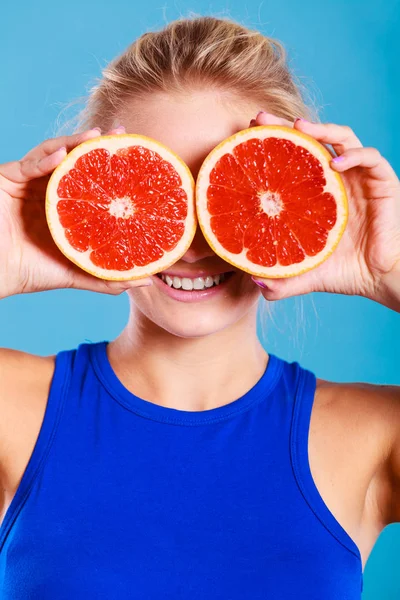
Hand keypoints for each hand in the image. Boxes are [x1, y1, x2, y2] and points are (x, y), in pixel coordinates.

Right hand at [0, 126, 152, 298]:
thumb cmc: (30, 273)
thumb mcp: (76, 274)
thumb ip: (107, 278)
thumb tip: (145, 281)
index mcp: (65, 206)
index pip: (92, 180)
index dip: (113, 168)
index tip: (138, 158)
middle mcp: (49, 190)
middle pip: (76, 160)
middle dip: (99, 145)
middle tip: (122, 134)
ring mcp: (29, 182)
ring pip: (54, 154)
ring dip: (75, 142)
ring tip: (96, 136)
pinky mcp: (8, 178)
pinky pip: (28, 164)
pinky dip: (45, 159)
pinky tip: (64, 154)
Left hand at [249, 111, 399, 309]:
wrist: (378, 279)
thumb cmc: (342, 272)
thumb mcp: (305, 275)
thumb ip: (281, 281)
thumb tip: (254, 281)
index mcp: (314, 193)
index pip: (292, 158)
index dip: (271, 144)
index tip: (246, 135)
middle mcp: (335, 179)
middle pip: (311, 140)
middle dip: (286, 126)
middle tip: (261, 119)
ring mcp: (359, 178)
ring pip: (342, 138)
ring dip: (321, 129)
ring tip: (299, 127)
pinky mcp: (382, 182)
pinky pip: (371, 159)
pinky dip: (354, 155)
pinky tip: (336, 162)